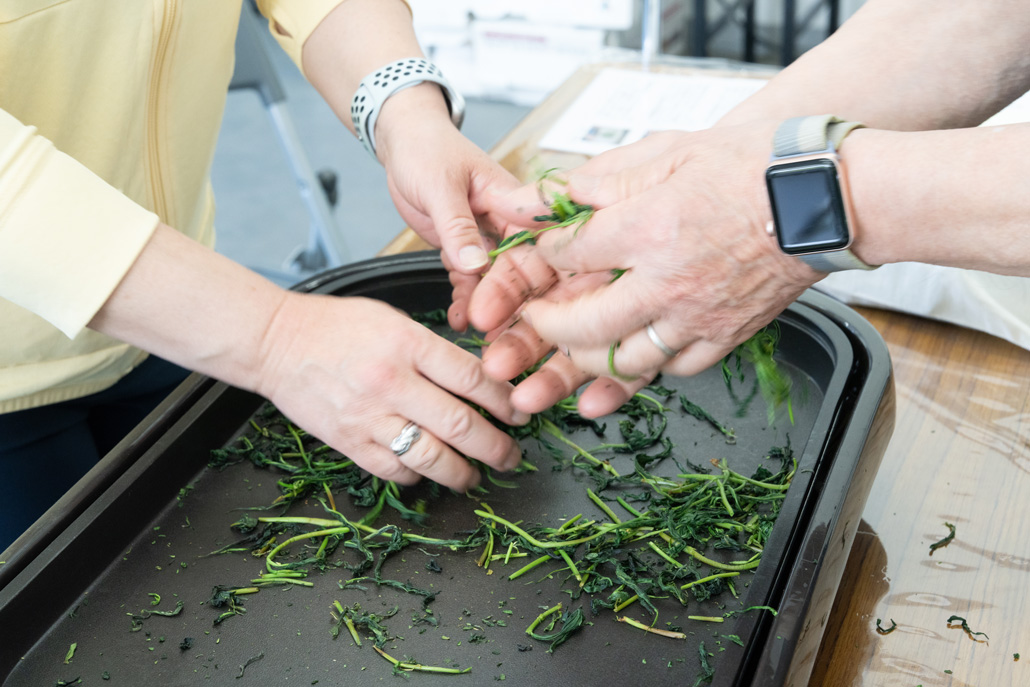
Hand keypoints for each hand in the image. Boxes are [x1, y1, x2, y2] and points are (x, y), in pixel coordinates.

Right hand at [255, 292, 527, 489]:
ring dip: (462, 473)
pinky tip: (429, 473)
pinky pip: (394, 470)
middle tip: (512, 456)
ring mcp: (368, 416)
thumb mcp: (392, 319)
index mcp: (407, 343)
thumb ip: (432, 349)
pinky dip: (417, 477)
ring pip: (430, 457)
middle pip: (459, 424)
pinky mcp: (348, 442)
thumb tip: (477, 381)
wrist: (275, 342)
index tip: (520, 414)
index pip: (471, 378)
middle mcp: (391, 382)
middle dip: (495, 447)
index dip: (505, 401)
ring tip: (477, 475)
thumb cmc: (336, 326)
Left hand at [378, 115, 521, 330]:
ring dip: (486, 308)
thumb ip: (457, 227)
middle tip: (498, 333)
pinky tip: (458, 319)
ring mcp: (486, 239)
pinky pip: (468, 280)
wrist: (401, 142)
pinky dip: (464, 299)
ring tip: (478, 333)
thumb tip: (476, 265)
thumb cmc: (426, 148)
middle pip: (518, 272)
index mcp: (513, 202)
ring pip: (494, 282)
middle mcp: (506, 224)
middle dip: (510, 304)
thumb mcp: (440, 186)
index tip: (512, 309)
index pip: (532, 247)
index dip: (526, 280)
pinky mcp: (463, 249)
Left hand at [470, 123, 821, 415]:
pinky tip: (633, 355)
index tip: (541, 251)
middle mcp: (668, 282)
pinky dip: (647, 368)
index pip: (571, 253)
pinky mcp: (727, 336)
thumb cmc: (757, 167)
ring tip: (572, 348)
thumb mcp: (674, 151)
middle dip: (548, 325)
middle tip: (535, 318)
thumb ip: (609, 176)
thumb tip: (559, 193)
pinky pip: (675, 368)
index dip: (545, 253)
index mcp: (649, 228)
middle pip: (585, 325)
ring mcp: (699, 316)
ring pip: (625, 360)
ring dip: (589, 359)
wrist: (829, 198)